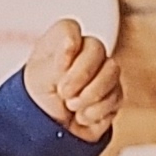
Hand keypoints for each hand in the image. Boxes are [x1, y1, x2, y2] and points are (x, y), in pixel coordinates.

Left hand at [19, 16, 120, 141]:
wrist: (52, 127)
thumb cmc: (42, 96)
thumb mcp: (39, 79)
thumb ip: (55, 60)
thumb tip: (71, 42)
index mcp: (62, 40)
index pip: (71, 28)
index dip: (68, 46)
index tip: (59, 67)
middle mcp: (86, 51)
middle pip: (97, 48)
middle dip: (80, 75)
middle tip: (63, 93)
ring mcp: (103, 71)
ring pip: (112, 71)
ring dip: (89, 94)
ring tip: (71, 106)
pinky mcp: (114, 93)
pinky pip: (115, 97)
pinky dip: (96, 110)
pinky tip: (82, 115)